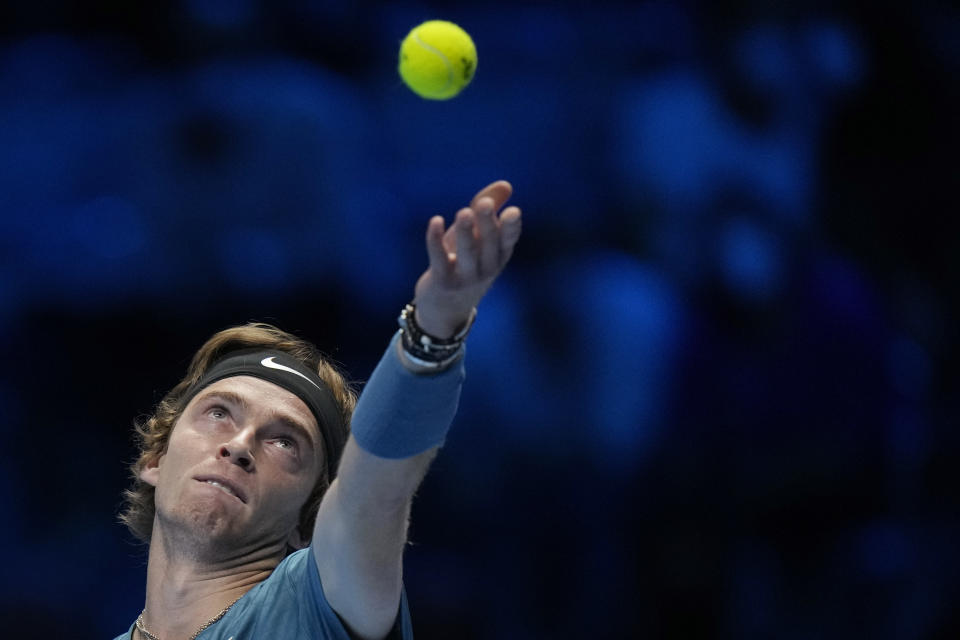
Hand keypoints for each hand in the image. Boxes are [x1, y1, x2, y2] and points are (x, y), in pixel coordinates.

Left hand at [412, 180, 522, 338]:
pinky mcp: (443, 282)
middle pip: (489, 244)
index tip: (513, 212)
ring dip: (465, 232)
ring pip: (467, 252)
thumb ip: (490, 207)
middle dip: (486, 223)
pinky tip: (435, 221)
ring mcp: (465, 277)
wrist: (446, 308)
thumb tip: (506, 185)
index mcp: (498, 255)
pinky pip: (440, 259)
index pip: (508, 240)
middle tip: (483, 203)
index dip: (511, 227)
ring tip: (463, 212)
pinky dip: (436, 240)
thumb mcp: (478, 237)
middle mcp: (486, 268)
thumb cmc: (464, 263)